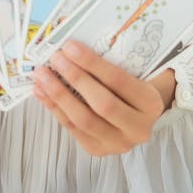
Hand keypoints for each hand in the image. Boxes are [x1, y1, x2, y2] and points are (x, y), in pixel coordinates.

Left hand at [32, 40, 175, 155]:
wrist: (140, 114)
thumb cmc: (135, 83)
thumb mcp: (135, 70)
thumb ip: (114, 59)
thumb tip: (74, 43)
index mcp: (151, 103)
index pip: (119, 81)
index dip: (92, 64)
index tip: (70, 46)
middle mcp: (138, 128)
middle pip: (102, 104)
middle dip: (75, 78)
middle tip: (55, 58)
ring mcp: (118, 143)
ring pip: (83, 120)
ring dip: (58, 95)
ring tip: (42, 75)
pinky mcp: (98, 149)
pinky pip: (72, 128)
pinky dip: (54, 108)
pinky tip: (41, 91)